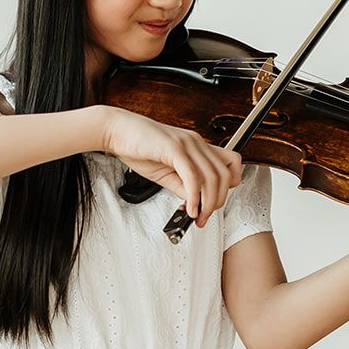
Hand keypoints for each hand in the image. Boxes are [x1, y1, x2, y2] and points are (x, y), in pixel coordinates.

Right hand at [100, 108, 243, 227]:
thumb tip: (197, 203)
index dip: (228, 187)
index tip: (213, 204)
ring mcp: (187, 144)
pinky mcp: (174, 148)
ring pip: (212, 177)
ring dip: (207, 203)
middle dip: (218, 201)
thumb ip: (183, 186)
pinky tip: (189, 208)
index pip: (230, 165)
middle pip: (224, 175)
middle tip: (203, 217)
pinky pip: (192, 176)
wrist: (117, 130)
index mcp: (198, 147)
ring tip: (196, 216)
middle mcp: (197, 143)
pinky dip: (194, 197)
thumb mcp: (166, 172)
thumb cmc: (138, 148)